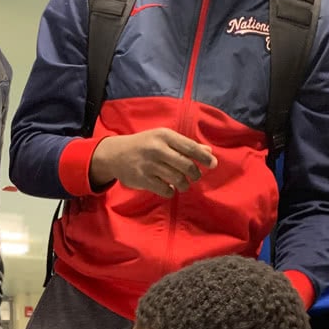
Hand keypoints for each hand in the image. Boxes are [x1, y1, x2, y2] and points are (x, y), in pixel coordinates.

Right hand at [89, 128, 217, 197]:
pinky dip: (171, 192)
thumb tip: (208, 152)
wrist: (115, 154)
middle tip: (194, 176)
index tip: (213, 164)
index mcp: (165, 136)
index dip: (204, 157)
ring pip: (177, 179)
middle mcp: (158, 149)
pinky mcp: (143, 179)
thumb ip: (184, 145)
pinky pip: (165, 190)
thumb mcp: (162, 139)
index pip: (190, 147)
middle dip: (195, 174)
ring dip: (184, 185)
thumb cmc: (144, 145)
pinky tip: (169, 188)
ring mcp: (150, 165)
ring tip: (183, 184)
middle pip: (186, 165)